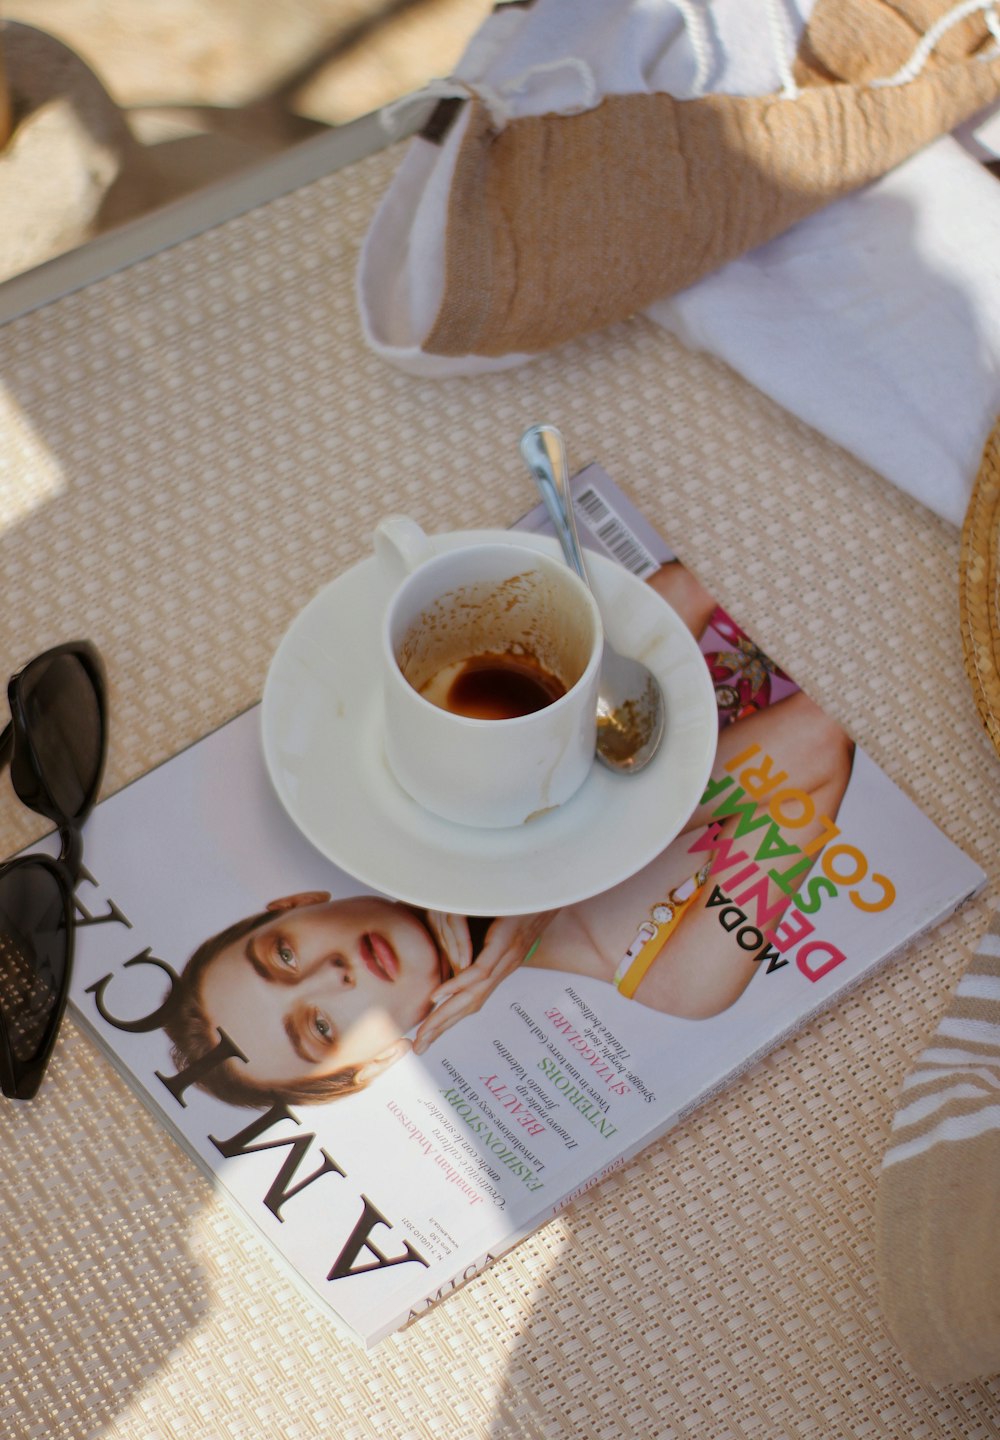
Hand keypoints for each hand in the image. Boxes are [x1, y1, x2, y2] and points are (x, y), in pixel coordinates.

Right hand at [412, 910, 556, 1053]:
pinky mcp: (506, 943)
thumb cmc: (525, 902)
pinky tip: (439, 996)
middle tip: (420, 1048)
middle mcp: (503, 967)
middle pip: (469, 1005)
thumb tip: (465, 946)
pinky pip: (479, 970)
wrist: (552, 887)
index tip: (428, 1034)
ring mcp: (506, 957)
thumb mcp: (499, 922)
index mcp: (501, 965)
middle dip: (442, 1028)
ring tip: (426, 1032)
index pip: (471, 999)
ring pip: (472, 995)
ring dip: (446, 1016)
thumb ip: (483, 939)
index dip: (449, 1018)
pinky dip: (458, 985)